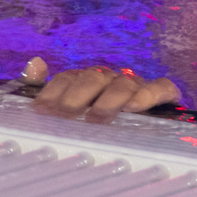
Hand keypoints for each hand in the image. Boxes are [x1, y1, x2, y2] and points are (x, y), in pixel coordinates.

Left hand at [26, 60, 180, 123]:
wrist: (150, 134)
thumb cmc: (103, 121)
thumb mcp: (72, 108)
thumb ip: (50, 89)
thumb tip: (34, 63)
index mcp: (88, 81)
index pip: (68, 77)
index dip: (53, 91)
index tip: (40, 110)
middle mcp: (111, 79)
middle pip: (93, 78)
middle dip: (77, 96)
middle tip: (65, 115)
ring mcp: (137, 85)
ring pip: (123, 83)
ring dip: (108, 99)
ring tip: (96, 118)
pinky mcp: (162, 94)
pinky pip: (160, 88)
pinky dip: (148, 94)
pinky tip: (135, 107)